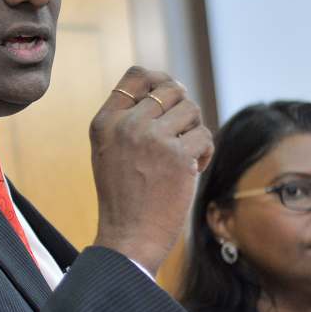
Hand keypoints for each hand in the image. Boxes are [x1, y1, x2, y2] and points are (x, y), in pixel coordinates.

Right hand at [89, 66, 213, 275]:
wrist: (128, 236)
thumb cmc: (123, 196)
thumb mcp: (108, 151)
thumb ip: (127, 120)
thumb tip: (167, 88)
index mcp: (105, 122)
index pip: (136, 75)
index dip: (159, 80)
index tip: (168, 98)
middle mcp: (126, 125)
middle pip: (171, 89)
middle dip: (183, 109)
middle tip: (181, 133)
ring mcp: (152, 138)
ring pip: (192, 110)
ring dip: (195, 130)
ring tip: (185, 153)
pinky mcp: (178, 156)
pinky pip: (205, 136)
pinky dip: (205, 153)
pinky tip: (193, 170)